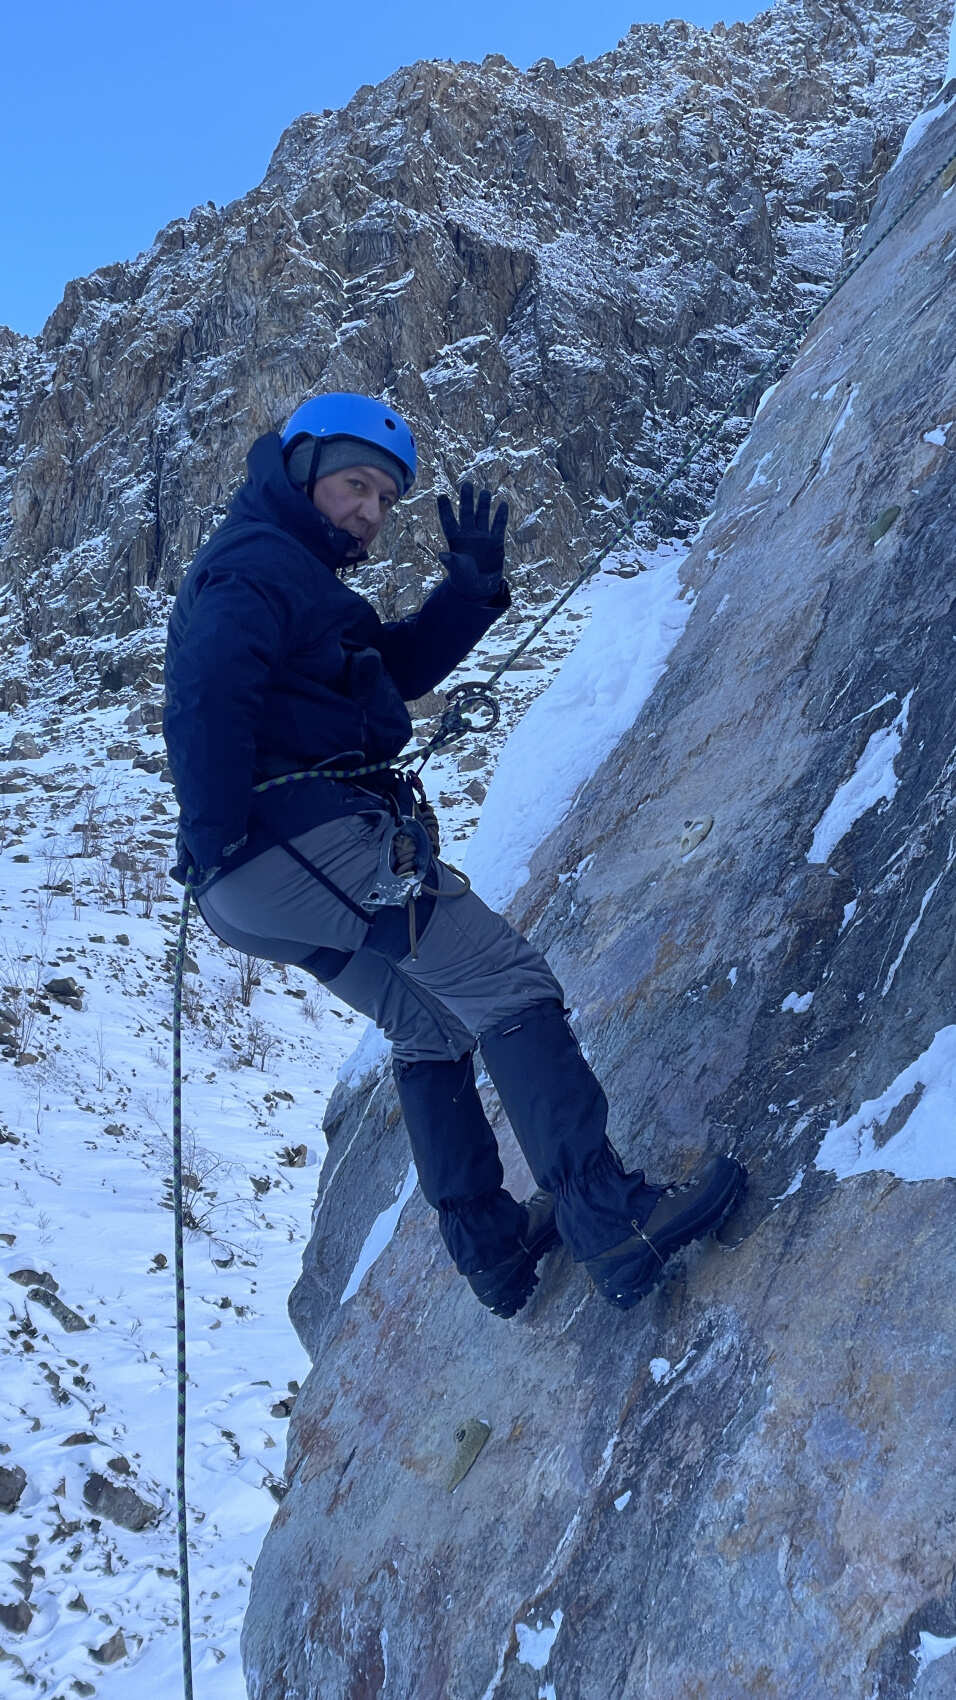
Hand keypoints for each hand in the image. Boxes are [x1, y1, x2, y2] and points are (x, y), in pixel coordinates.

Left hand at [436, 482, 508, 601]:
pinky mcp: (495, 542)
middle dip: (467, 499)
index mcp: (455, 540)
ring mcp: (482, 537)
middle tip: (467, 484)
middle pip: (467, 513)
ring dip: (484, 504)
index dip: (445, 509)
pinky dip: (501, 515)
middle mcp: (468, 535)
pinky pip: (498, 526)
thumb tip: (442, 555)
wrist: (480, 587)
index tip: (441, 496)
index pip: (449, 521)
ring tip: (485, 491)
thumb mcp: (457, 569)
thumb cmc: (464, 579)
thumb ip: (451, 561)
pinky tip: (502, 503)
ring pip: (482, 516)